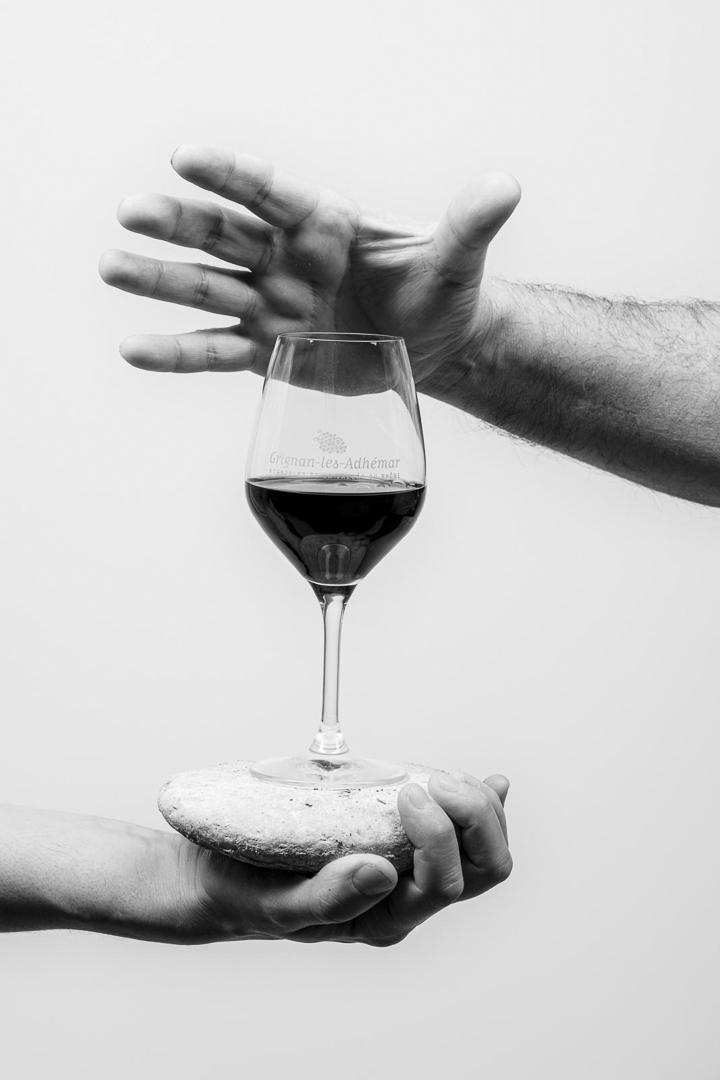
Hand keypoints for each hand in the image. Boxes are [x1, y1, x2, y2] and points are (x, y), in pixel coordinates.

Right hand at [98, 145, 519, 402]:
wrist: (434, 347)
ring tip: (110, 267)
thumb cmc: (442, 292)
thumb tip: (504, 186)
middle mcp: (287, 259)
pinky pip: (215, 350)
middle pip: (223, 235)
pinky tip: (134, 348)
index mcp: (324, 222)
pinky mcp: (267, 353)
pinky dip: (176, 353)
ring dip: (158, 281)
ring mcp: (272, 305)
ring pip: (207, 290)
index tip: (185, 156)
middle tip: (130, 213)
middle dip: (178, 223)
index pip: (271, 191)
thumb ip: (470, 223)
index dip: (230, 175)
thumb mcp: (457, 259)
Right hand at [178, 771, 510, 946]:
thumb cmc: (245, 894)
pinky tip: (490, 783)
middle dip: (473, 819)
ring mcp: (409, 867)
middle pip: (481, 868)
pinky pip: (462, 828)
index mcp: (382, 920)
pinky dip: (480, 802)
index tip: (406, 792)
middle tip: (435, 781)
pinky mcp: (401, 839)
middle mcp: (405, 898)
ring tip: (449, 777)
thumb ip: (329, 897)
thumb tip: (384, 875)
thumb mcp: (277, 903)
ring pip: (480, 848)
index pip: (443, 884)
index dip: (441, 836)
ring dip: (477, 807)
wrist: (218, 878)